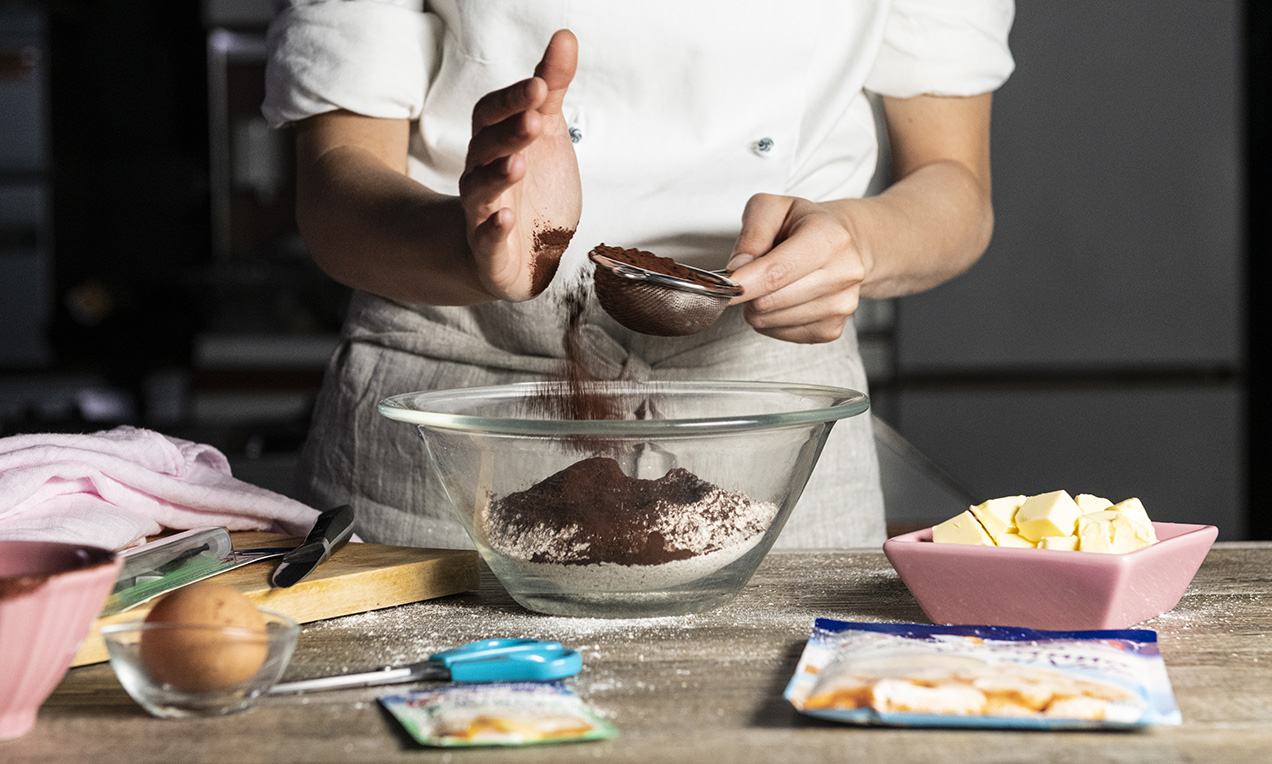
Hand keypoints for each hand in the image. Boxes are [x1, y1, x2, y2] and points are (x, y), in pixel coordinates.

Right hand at [460, 29, 582, 300]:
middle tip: (535, 119)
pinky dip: (494, 229)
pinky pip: (486, 239)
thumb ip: (553, 88)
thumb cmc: (535, 188)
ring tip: (518, 164)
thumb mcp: (549, 134)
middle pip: (485, 148)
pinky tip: (507, 219)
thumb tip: (564, 36)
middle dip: (509, 133)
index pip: (492, 113)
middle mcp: (483, 174)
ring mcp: (484, 213)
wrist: (525, 253)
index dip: (513, 99)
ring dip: (497, 176)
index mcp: (495, 143)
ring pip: (481, 191)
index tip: (540, 85)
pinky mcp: (491, 250)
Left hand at [726, 193, 871, 343]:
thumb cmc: (804, 225)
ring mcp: (841, 305)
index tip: (723, 286)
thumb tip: (738, 267)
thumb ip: (752, 232)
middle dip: (749, 291)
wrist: (845, 245)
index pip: (776, 272)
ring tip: (773, 284)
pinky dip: (772, 320)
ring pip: (770, 321)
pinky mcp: (832, 329)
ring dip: (759, 307)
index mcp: (830, 238)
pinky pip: (781, 334)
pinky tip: (784, 299)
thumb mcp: (772, 208)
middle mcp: (843, 274)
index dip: (743, 283)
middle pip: (769, 301)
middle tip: (754, 274)